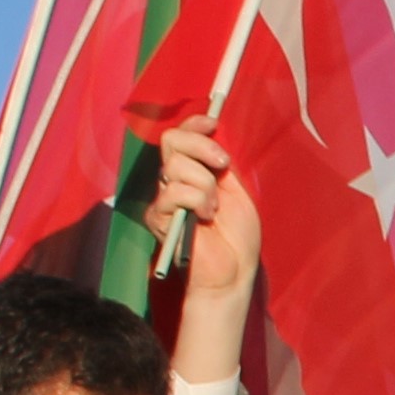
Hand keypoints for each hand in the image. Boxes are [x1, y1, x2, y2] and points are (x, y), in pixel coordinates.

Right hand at [152, 122, 264, 377]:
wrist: (233, 270)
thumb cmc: (237, 234)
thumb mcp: (237, 189)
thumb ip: (221, 163)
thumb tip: (216, 131)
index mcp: (193, 169)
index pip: (182, 135)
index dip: (194, 124)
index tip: (213, 123)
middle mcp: (174, 179)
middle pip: (172, 141)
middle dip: (201, 147)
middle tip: (223, 164)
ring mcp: (163, 197)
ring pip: (176, 166)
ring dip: (205, 185)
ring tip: (214, 209)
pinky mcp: (157, 216)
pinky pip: (173, 192)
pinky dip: (196, 201)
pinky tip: (205, 218)